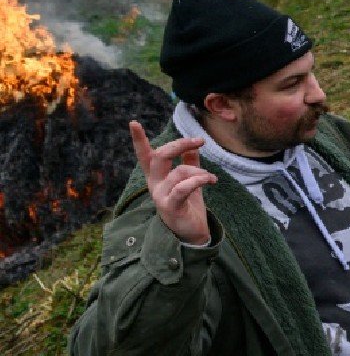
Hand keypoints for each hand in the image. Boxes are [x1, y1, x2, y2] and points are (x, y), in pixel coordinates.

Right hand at [130, 120, 216, 245]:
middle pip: (159, 157)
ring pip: (177, 172)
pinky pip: (182, 188)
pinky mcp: (171, 207)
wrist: (192, 232)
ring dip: (198, 171)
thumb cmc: (188, 205)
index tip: (133, 123)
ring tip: (210, 178)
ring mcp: (161, 196)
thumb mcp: (189, 181)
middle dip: (179, 145)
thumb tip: (193, 146)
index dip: (138, 140)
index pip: (145, 155)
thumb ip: (190, 164)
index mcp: (157, 177)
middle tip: (199, 141)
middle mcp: (154, 185)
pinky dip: (198, 181)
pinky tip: (211, 180)